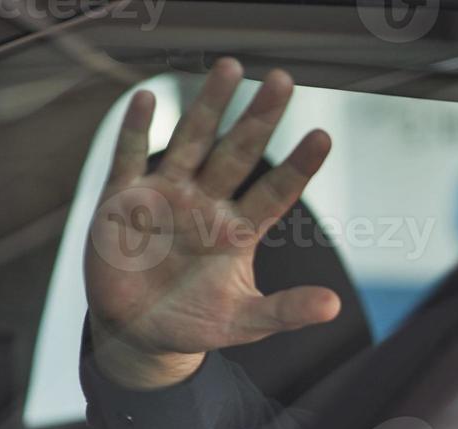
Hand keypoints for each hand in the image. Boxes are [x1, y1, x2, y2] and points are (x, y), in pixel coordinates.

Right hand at [84, 58, 338, 389]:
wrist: (139, 331)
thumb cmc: (196, 321)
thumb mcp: (245, 322)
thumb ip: (286, 311)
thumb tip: (334, 307)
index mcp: (238, 231)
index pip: (276, 192)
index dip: (297, 166)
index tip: (323, 137)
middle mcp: (207, 204)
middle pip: (238, 153)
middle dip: (259, 118)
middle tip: (283, 80)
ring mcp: (167, 196)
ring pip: (192, 141)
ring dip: (209, 106)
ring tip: (231, 68)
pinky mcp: (124, 200)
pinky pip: (130, 157)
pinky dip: (136, 130)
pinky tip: (147, 97)